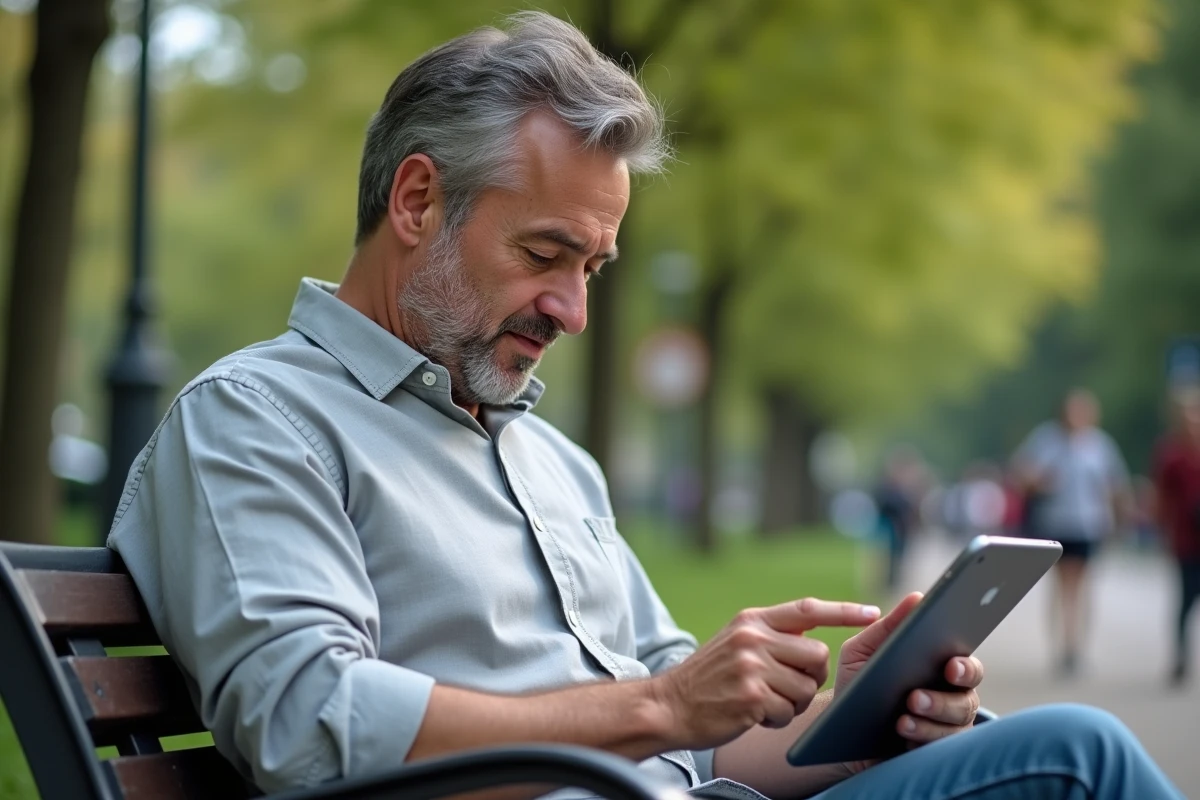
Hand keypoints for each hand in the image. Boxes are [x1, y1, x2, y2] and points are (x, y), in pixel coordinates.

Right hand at [656, 598, 879, 750]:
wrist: (669, 704)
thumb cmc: (708, 678)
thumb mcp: (735, 642)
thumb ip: (770, 635)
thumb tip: (813, 638)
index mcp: (752, 620)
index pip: (807, 609)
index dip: (844, 611)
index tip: (873, 613)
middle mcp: (753, 638)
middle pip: (817, 656)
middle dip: (811, 678)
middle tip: (788, 688)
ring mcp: (751, 667)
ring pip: (806, 688)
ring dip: (792, 704)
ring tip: (765, 702)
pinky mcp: (751, 697)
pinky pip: (788, 713)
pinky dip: (777, 720)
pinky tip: (754, 716)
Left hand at [835, 593, 983, 771]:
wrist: (840, 727)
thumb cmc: (858, 681)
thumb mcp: (863, 650)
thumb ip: (888, 626)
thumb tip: (917, 597)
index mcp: (939, 668)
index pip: (964, 663)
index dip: (964, 666)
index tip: (950, 665)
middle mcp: (951, 697)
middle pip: (967, 698)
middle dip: (943, 700)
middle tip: (915, 697)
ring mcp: (945, 727)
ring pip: (954, 726)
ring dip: (929, 722)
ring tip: (903, 717)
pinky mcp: (931, 751)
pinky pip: (939, 749)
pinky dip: (922, 739)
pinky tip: (904, 733)